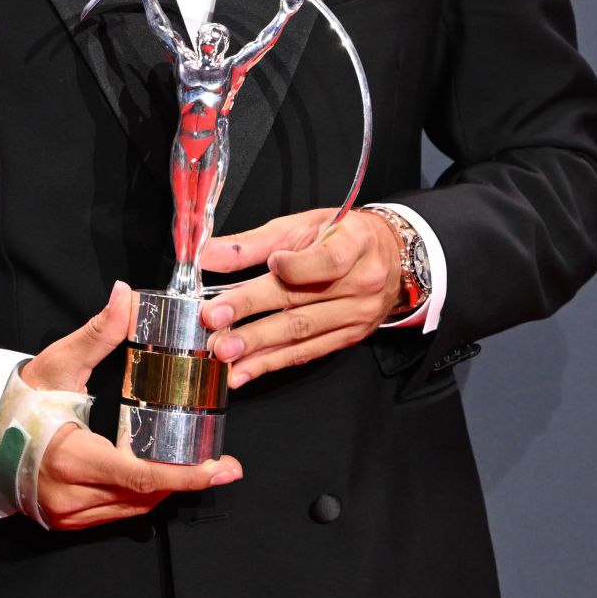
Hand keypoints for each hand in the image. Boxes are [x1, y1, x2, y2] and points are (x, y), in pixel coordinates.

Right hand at [22, 281, 241, 528]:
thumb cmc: (21, 399)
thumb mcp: (59, 362)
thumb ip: (98, 333)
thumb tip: (125, 295)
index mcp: (69, 457)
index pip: (139, 475)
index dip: (185, 476)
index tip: (221, 470)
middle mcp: (69, 496)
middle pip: (143, 496)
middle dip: (185, 482)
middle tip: (223, 468)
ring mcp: (67, 514)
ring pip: (133, 509)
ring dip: (165, 491)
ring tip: (196, 469)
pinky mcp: (67, 521)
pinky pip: (116, 513)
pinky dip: (140, 497)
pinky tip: (159, 478)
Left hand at [200, 207, 404, 385]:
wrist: (390, 257)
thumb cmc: (341, 236)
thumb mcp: (303, 226)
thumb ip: (253, 244)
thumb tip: (206, 253)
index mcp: (354, 244)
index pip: (328, 260)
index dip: (298, 265)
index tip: (271, 265)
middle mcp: (360, 283)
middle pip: (301, 301)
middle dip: (253, 312)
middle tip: (214, 320)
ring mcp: (355, 315)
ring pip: (301, 333)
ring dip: (257, 347)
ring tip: (223, 353)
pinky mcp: (347, 338)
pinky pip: (306, 353)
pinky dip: (271, 363)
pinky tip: (243, 371)